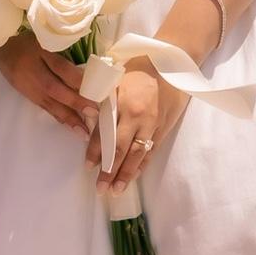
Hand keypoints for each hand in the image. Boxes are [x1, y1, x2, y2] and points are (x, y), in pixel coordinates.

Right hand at [0, 31, 97, 138]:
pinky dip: (56, 116)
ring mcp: (28, 85)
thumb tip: (85, 70)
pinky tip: (68, 124)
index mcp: (39, 52)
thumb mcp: (44, 37)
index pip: (60, 67)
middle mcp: (32, 72)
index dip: (76, 79)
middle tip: (93, 113)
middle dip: (74, 102)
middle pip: (55, 89)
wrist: (1, 45)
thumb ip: (61, 50)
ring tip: (82, 130)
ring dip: (67, 116)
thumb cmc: (27, 39)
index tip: (93, 88)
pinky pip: (43, 106)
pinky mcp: (26, 93)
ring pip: (49, 102)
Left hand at [85, 62, 189, 194]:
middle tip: (100, 188)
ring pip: (139, 155)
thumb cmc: (138, 68)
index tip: (88, 166)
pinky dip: (142, 165)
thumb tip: (84, 116)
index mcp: (124, 104)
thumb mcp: (115, 78)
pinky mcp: (164, 129)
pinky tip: (133, 176)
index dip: (96, 151)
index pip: (106, 133)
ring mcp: (154, 125)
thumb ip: (100, 98)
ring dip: (127, 174)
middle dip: (110, 171)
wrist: (171, 64)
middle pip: (122, 150)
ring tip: (116, 190)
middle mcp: (140, 118)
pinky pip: (151, 151)